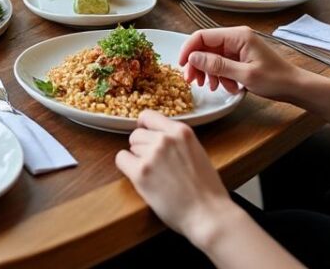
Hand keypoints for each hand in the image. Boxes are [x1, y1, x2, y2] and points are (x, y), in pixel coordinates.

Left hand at [115, 111, 238, 239]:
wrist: (208, 214)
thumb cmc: (207, 191)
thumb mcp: (197, 153)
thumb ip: (178, 142)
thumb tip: (158, 137)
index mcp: (181, 131)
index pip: (149, 116)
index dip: (144, 127)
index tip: (144, 135)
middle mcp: (165, 139)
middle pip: (137, 134)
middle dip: (142, 148)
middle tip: (155, 166)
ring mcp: (152, 155)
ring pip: (130, 148)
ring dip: (137, 160)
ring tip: (155, 176)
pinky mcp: (140, 173)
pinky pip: (121, 159)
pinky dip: (127, 168)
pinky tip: (140, 178)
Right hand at [178, 26, 305, 101]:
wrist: (295, 87)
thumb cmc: (276, 80)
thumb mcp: (244, 75)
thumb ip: (217, 65)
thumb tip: (193, 58)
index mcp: (238, 35)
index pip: (202, 36)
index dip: (188, 50)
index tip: (181, 67)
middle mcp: (236, 37)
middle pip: (205, 46)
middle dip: (197, 64)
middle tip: (193, 82)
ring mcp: (238, 46)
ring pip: (211, 56)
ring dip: (209, 72)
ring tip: (213, 87)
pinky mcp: (240, 56)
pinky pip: (221, 63)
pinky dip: (219, 75)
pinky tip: (225, 87)